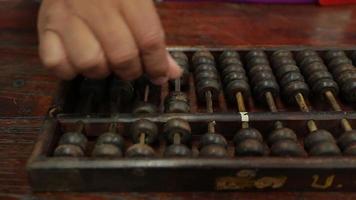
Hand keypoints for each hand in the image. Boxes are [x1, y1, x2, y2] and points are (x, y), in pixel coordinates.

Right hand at [38, 0, 181, 83]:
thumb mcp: (137, 3)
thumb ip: (153, 36)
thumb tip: (171, 73)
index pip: (149, 39)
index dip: (157, 64)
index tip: (160, 76)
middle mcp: (96, 5)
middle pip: (122, 56)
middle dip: (131, 71)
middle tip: (130, 68)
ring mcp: (66, 16)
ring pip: (89, 63)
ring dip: (100, 70)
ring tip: (103, 60)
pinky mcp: (45, 27)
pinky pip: (56, 64)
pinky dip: (68, 70)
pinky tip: (76, 60)